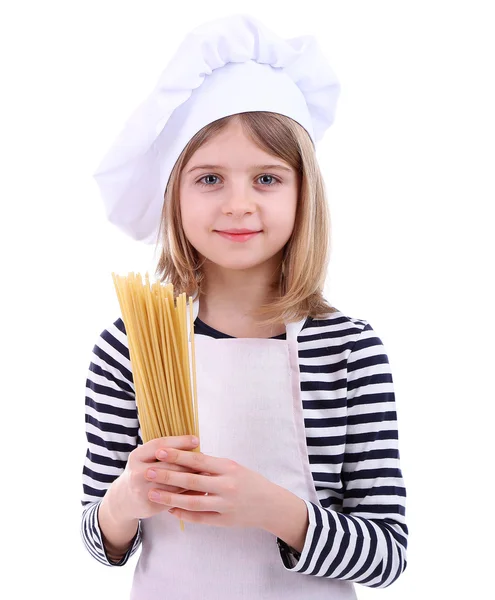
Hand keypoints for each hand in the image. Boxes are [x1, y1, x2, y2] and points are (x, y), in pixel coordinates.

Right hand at [108, 435, 200, 521]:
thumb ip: (165, 451)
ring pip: (173, 483)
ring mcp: (142, 491)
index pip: (160, 445)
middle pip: (169, 464)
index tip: (197, 440)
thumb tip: (194, 443)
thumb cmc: (142, 472)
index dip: (179, 441)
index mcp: (136, 456)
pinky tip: (201, 489)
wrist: (124, 500)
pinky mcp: (150, 506)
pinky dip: (188, 493)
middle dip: (189, 462)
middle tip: (206, 459)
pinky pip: (174, 499)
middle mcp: (137, 473)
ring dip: (192, 478)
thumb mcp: (145, 458)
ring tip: (207, 472)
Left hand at [146, 448, 277, 528]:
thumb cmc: (249, 481)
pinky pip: (199, 518)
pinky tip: (169, 509)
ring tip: (153, 492)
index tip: (160, 451)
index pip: (198, 460)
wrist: (270, 505)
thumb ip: (211, 465)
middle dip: (168, 475)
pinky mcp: (224, 521)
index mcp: (228, 468)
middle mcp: (226, 486)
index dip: (178, 455)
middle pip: (192, 480)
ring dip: (170, 497)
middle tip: (148, 471)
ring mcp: (225, 505)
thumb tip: (185, 458)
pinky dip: (183, 513)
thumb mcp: (233, 467)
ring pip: (192, 501)